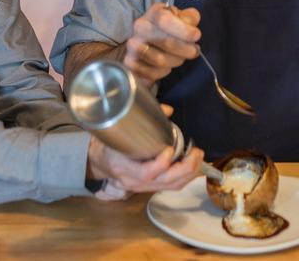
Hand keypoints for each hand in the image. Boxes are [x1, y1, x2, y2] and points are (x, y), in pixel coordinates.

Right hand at [87, 126, 203, 195]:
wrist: (99, 162)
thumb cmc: (109, 144)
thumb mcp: (119, 130)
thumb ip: (142, 119)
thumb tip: (167, 110)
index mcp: (122, 167)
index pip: (146, 172)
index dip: (161, 163)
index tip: (170, 148)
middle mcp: (134, 181)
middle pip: (165, 182)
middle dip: (185, 168)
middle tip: (196, 152)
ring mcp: (142, 187)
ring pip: (171, 186)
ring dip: (190, 173)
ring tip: (199, 157)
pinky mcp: (149, 188)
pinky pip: (171, 187)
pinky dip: (185, 177)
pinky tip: (193, 165)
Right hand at [123, 2, 200, 85]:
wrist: (147, 42)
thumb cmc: (169, 29)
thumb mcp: (181, 19)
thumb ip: (189, 18)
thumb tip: (191, 21)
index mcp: (154, 13)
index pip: (166, 21)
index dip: (184, 30)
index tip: (196, 36)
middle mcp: (140, 27)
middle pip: (166, 42)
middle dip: (185, 50)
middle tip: (194, 51)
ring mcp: (132, 45)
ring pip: (160, 60)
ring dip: (176, 61)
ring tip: (180, 58)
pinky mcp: (129, 63)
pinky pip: (152, 73)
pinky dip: (164, 72)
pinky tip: (167, 67)